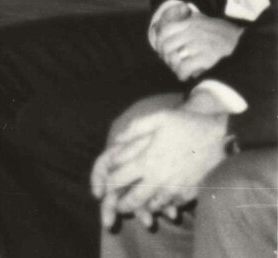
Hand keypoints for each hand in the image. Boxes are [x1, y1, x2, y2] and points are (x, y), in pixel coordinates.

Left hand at [92, 100, 228, 229]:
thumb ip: (134, 129)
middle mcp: (159, 178)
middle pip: (134, 199)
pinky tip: (162, 203)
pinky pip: (174, 206)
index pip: (118, 179)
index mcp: (146, 160)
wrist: (220, 134)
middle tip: (118, 206)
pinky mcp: (191, 193)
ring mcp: (176, 188)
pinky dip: (166, 206)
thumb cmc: (186, 123)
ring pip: (154, 206)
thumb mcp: (156, 118)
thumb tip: (117, 140)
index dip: (108, 184)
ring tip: (139, 206)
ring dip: (145, 207)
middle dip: (123, 204)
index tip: (105, 186)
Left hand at [156, 13, 242, 80]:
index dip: (160, 42)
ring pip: (173, 56)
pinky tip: (185, 76)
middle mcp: (192, 31)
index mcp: (191, 22)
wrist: (245, 44)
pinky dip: (182, 73)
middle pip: (166, 45)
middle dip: (165, 56)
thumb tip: (176, 14)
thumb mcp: (207, 20)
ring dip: (173, 66)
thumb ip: (190, 18)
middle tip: (171, 63)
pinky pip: (184, 67)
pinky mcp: (206, 57)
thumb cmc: (225, 34)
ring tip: (178, 70)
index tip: (162, 50)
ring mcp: (199, 44)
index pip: (165, 30)